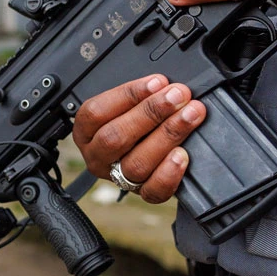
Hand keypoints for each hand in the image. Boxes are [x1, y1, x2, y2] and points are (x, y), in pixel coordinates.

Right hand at [73, 74, 205, 203]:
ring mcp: (117, 177)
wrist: (150, 151)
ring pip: (136, 163)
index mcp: (86, 130)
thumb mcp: (129, 104)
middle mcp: (97, 156)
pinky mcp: (141, 193)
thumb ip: (142, 94)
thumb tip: (166, 85)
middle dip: (151, 113)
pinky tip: (182, 154)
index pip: (97, 112)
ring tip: (190, 116)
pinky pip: (152, 191)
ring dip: (167, 135)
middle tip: (177, 96)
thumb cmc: (137, 121)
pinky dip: (168, 173)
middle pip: (115, 137)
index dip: (128, 95)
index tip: (157, 82)